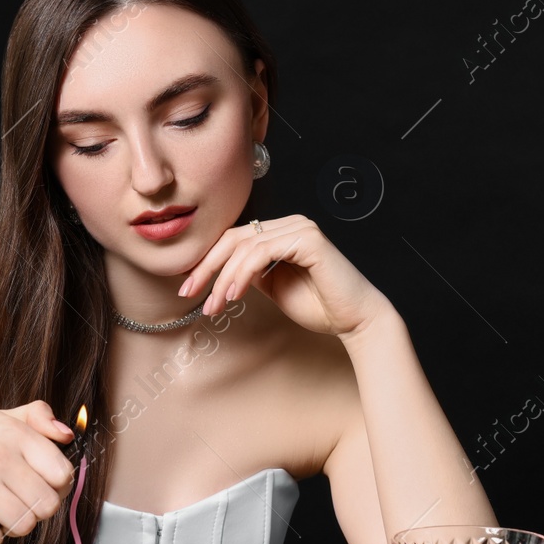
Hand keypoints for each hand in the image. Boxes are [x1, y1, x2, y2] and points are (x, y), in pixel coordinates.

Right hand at [0, 400, 76, 543]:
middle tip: (17, 502)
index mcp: (12, 432)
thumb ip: (36, 417)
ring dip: (13, 526)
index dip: (57, 487)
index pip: (63, 474)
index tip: (42, 486)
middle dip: (37, 511)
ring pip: (24, 526)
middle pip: (48, 505)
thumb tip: (68, 435)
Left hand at [178, 214, 391, 337]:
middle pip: (233, 238)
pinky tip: (233, 293)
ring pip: (244, 245)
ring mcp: (300, 228)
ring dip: (222, 277)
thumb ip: (250, 274)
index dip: (207, 262)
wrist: (354, 320)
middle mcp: (290, 224)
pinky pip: (263, 251)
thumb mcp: (273, 287)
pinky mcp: (308, 239)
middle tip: (188, 293)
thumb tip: (219, 273)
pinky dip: (242, 272)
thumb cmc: (319, 306)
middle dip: (206, 267)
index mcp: (281, 232)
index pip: (234, 239)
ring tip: (215, 303)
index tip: (188, 287)